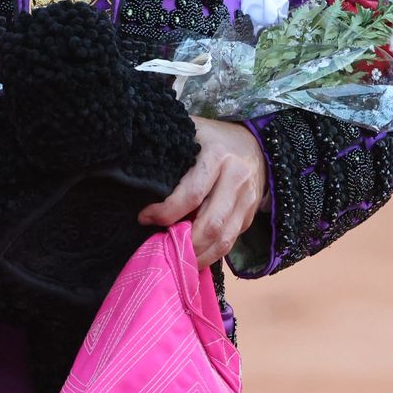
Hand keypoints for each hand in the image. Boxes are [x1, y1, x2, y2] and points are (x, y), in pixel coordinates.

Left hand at [138, 117, 268, 267]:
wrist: (256, 145)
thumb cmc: (212, 139)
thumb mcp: (190, 133)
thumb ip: (170, 150)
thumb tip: (136, 173)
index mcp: (217, 156)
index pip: (192, 194)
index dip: (166, 212)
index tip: (144, 218)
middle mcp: (236, 179)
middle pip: (210, 224)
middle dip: (183, 243)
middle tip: (160, 247)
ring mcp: (247, 200)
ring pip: (223, 240)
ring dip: (198, 256)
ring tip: (176, 259)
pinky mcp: (251, 216)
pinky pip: (231, 242)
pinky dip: (211, 255)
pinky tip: (193, 257)